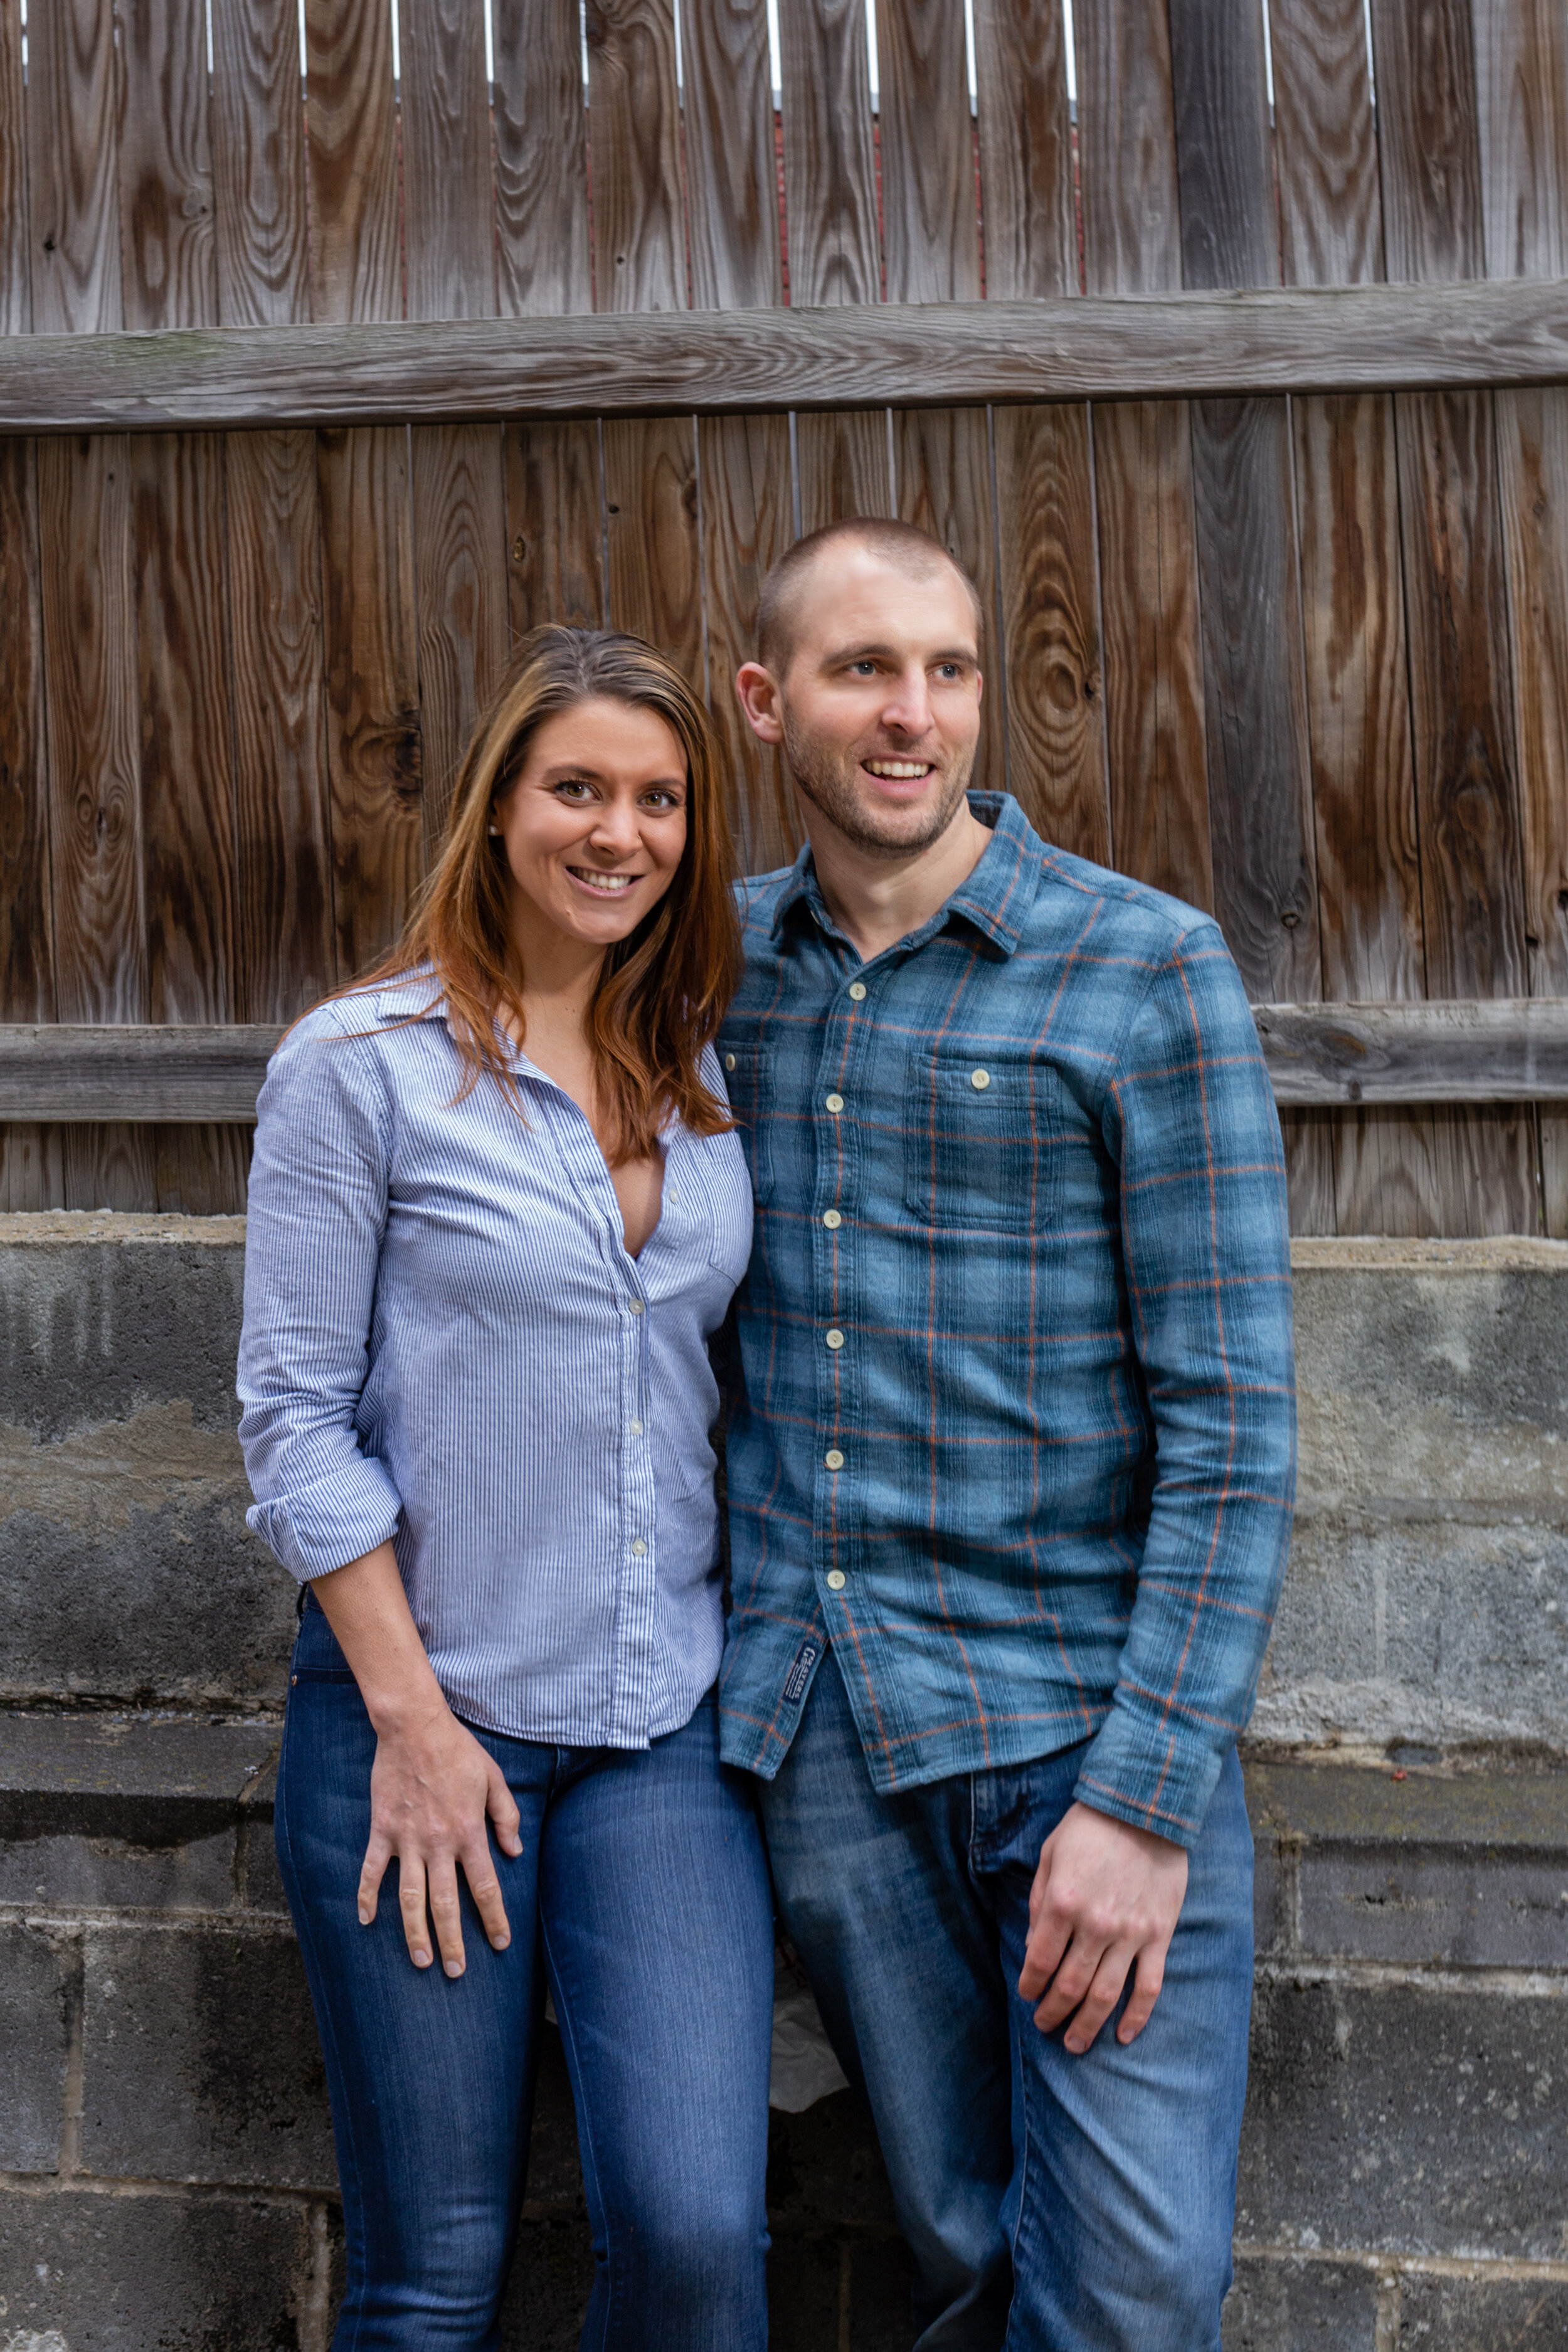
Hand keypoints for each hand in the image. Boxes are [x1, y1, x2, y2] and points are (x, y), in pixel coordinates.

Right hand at [357, 1699, 523, 1977]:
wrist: (414, 1726)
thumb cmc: (458, 1750)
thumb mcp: (494, 1778)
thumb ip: (506, 1816)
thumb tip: (515, 1852)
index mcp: (469, 1832)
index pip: (485, 1886)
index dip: (495, 1918)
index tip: (500, 1943)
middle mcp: (438, 1843)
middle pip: (447, 1904)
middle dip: (453, 1942)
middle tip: (455, 1971)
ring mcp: (407, 1839)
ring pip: (410, 1897)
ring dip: (415, 1933)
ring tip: (421, 1960)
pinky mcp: (382, 1830)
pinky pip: (372, 1870)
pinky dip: (366, 1896)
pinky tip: (365, 1920)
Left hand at [1017, 1801, 1188, 2052]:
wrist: (1146, 1807)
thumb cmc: (1091, 1828)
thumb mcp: (1051, 1855)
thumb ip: (1040, 1902)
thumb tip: (1034, 1944)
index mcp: (1062, 1902)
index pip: (1039, 1961)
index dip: (1030, 1986)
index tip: (1027, 1996)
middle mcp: (1095, 1925)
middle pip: (1069, 1986)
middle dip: (1052, 2013)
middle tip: (1045, 2027)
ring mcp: (1130, 1934)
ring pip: (1105, 1995)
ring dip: (1087, 2025)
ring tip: (1074, 2044)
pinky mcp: (1159, 1935)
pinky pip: (1149, 1986)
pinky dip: (1137, 2016)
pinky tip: (1123, 2035)